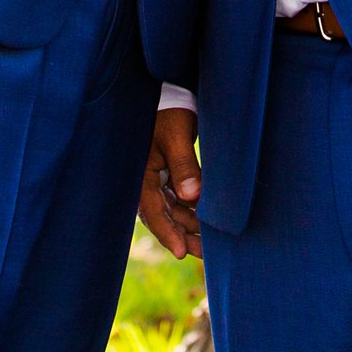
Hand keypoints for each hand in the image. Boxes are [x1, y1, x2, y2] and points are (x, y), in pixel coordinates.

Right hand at [140, 107, 201, 257]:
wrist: (170, 95)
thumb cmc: (169, 112)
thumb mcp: (175, 136)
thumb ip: (184, 165)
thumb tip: (192, 197)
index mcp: (141, 173)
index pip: (152, 210)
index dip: (167, 233)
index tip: (181, 253)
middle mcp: (146, 180)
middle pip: (163, 217)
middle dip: (182, 237)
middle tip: (204, 256)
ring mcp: (157, 179)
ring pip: (172, 211)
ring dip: (189, 227)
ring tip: (210, 246)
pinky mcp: (167, 175)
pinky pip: (178, 201)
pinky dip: (191, 212)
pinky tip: (206, 224)